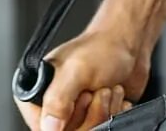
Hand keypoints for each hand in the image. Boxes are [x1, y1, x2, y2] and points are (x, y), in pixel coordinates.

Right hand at [20, 24, 149, 130]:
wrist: (128, 44)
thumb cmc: (101, 48)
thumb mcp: (76, 72)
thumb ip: (58, 100)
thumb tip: (48, 127)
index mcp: (38, 90)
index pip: (42, 126)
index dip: (64, 121)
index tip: (80, 101)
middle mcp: (53, 102)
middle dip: (90, 114)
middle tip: (94, 90)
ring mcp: (74, 110)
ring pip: (88, 130)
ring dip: (104, 111)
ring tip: (106, 89)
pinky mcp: (93, 115)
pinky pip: (102, 129)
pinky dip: (113, 114)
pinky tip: (114, 96)